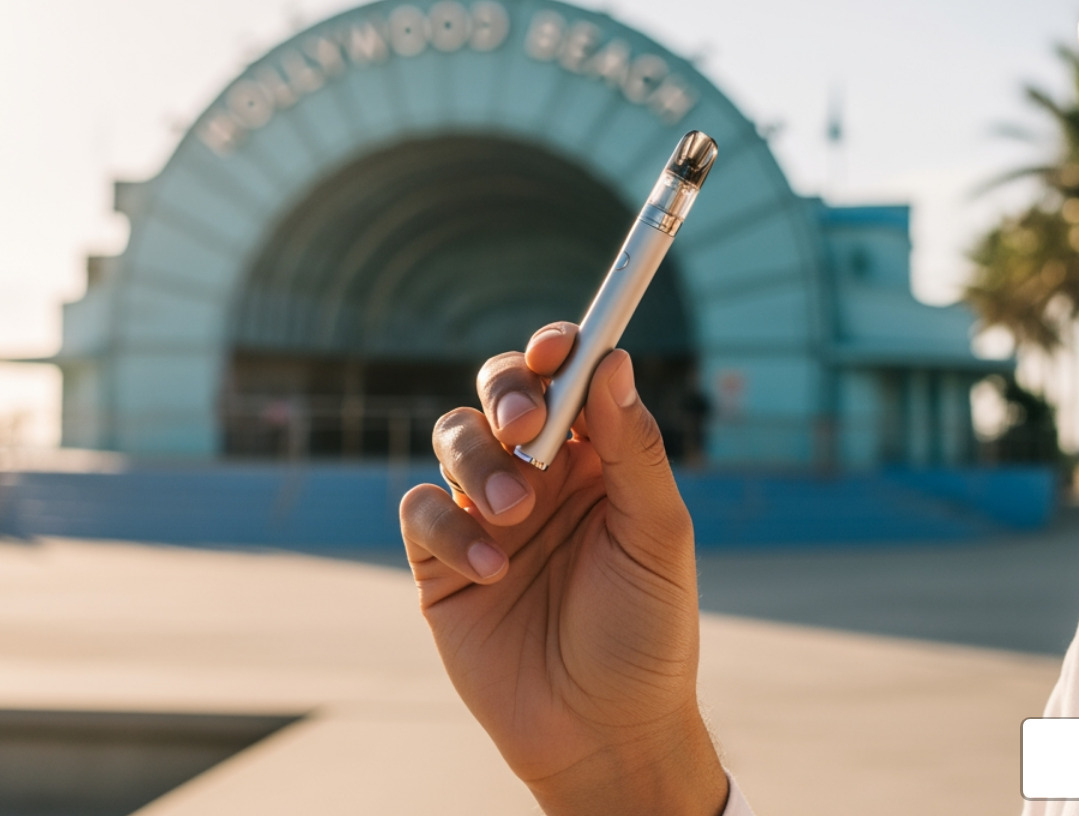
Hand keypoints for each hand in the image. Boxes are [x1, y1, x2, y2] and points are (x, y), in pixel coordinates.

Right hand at [399, 322, 726, 815]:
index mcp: (597, 460)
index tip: (559, 344)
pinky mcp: (441, 560)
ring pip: (455, 438)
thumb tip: (614, 360)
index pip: (570, 381)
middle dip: (507, 391)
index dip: (559, 350)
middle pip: (501, 392)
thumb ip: (635, 449)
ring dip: (480, 462)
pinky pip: (422, 510)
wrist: (601, 733)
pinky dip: (449, 529)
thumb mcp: (657, 537)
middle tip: (526, 424)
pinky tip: (489, 572)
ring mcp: (486, 514)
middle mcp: (539, 475)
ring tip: (514, 515)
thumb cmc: (646, 635)